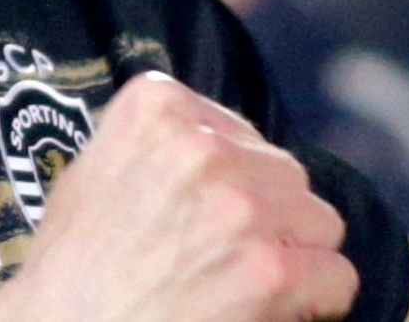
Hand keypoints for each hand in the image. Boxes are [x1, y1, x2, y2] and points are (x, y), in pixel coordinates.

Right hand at [0, 71, 358, 321]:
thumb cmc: (71, 272)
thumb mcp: (93, 173)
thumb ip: (159, 142)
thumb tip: (221, 142)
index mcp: (157, 106)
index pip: (238, 132)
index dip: (230, 182)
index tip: (200, 216)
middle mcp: (203, 147)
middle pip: (285, 174)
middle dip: (265, 218)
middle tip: (221, 261)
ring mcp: (242, 207)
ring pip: (320, 221)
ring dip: (292, 257)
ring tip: (242, 287)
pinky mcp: (272, 271)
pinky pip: (337, 276)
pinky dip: (315, 303)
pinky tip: (271, 313)